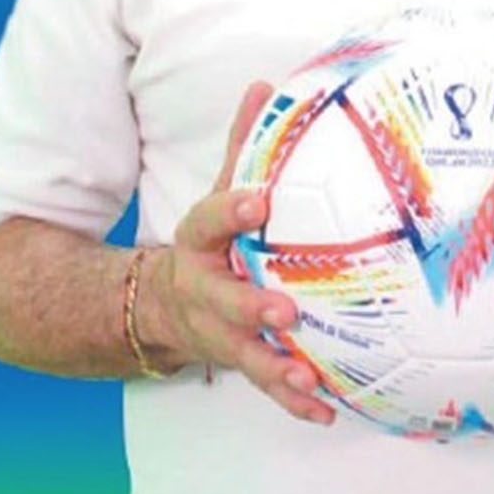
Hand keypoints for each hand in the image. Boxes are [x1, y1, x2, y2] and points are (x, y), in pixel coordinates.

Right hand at [138, 81, 333, 424]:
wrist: (166, 305)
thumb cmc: (213, 240)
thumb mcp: (218, 191)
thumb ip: (242, 147)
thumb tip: (265, 86)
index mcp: (200, 241)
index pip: (209, 220)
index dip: (231, 211)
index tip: (258, 201)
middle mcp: (205, 290)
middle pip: (222, 299)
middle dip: (251, 306)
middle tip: (285, 309)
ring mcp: (219, 331)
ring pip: (244, 353)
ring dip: (276, 367)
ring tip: (307, 375)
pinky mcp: (238, 361)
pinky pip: (267, 386)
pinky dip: (295, 400)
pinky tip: (327, 408)